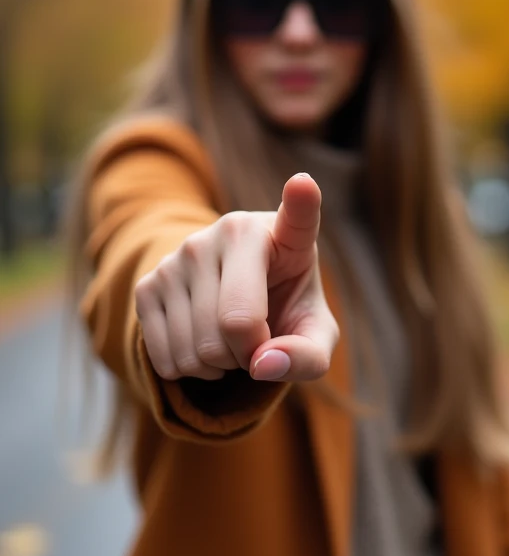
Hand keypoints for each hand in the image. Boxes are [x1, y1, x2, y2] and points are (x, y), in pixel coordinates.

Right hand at [134, 173, 338, 382]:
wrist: (232, 300)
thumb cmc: (284, 309)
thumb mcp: (312, 333)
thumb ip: (308, 356)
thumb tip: (261, 363)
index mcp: (283, 234)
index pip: (297, 214)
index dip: (301, 201)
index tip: (304, 184)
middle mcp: (230, 230)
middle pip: (235, 325)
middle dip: (249, 357)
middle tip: (257, 342)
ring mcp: (183, 252)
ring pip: (197, 348)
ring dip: (218, 367)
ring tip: (230, 342)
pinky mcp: (148, 281)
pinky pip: (166, 357)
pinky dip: (189, 371)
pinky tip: (202, 347)